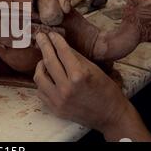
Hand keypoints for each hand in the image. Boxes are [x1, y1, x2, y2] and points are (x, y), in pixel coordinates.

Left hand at [34, 32, 150, 140]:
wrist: (110, 116)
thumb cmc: (106, 91)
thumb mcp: (94, 69)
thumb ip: (75, 57)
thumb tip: (61, 45)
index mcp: (79, 76)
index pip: (63, 52)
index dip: (56, 40)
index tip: (51, 33)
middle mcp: (66, 88)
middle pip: (49, 61)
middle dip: (44, 46)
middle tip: (40, 37)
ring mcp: (58, 100)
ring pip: (39, 77)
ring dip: (40, 65)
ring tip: (44, 60)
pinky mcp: (54, 109)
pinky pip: (40, 91)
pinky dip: (42, 81)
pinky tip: (47, 76)